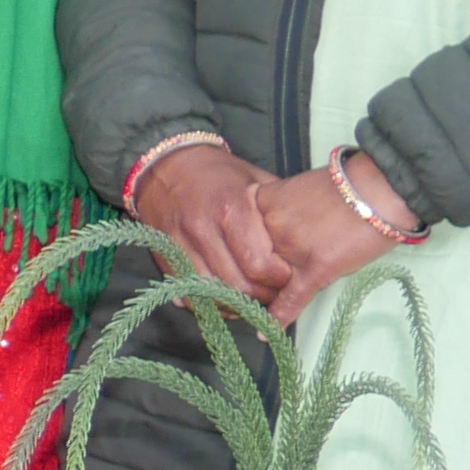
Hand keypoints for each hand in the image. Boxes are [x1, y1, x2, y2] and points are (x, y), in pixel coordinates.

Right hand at [134, 141, 284, 303]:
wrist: (166, 165)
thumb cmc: (218, 173)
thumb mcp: (256, 181)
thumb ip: (278, 212)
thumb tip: (304, 241)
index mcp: (231, 209)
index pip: (260, 265)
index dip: (279, 279)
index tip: (289, 277)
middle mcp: (203, 229)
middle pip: (237, 285)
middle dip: (262, 296)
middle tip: (275, 294)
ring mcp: (180, 245)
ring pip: (212, 294)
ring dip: (236, 304)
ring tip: (252, 298)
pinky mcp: (165, 257)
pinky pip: (189, 293)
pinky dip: (209, 301)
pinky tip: (225, 297)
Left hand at [247, 157, 408, 317]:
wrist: (381, 187)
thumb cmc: (345, 186)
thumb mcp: (296, 191)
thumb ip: (274, 214)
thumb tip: (263, 239)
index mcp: (261, 202)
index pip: (233, 238)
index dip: (231, 259)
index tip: (230, 271)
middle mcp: (270, 225)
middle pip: (243, 262)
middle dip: (243, 281)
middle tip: (241, 295)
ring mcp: (291, 247)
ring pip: (264, 281)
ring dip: (262, 297)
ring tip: (257, 309)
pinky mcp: (317, 267)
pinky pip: (292, 297)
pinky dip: (281, 315)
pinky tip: (268, 330)